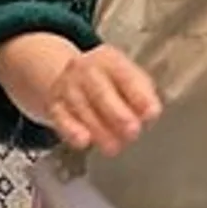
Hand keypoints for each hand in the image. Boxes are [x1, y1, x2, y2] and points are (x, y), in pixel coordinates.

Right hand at [47, 44, 161, 156]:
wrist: (68, 76)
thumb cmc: (107, 83)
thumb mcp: (128, 79)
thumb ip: (141, 96)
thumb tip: (150, 114)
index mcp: (110, 60)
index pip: (126, 75)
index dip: (140, 95)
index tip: (151, 113)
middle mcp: (87, 70)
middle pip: (100, 90)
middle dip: (117, 113)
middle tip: (132, 131)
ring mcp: (68, 87)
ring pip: (81, 107)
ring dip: (99, 129)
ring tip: (114, 146)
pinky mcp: (55, 106)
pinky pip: (61, 118)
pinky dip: (72, 130)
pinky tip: (83, 140)